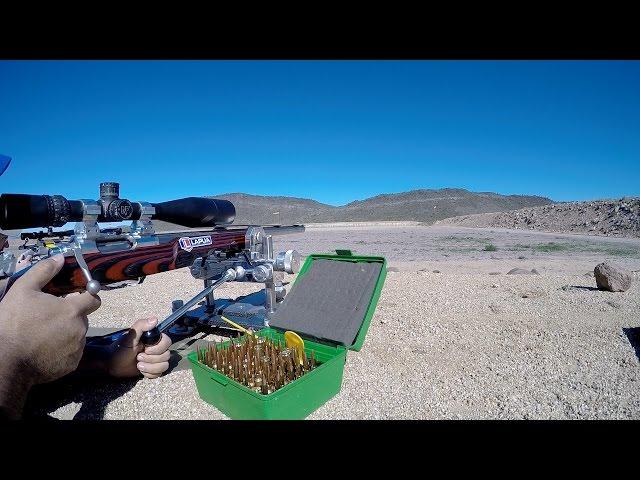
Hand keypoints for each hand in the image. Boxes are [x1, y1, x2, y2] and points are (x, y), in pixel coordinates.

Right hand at [0, 255, 100, 417]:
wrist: (6, 360)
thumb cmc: (13, 323)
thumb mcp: (23, 290)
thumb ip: (44, 271)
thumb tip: (59, 258)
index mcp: (73, 310)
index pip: (94, 298)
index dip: (87, 296)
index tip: (76, 296)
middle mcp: (80, 330)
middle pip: (82, 318)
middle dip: (70, 315)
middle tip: (48, 317)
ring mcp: (77, 349)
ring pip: (77, 336)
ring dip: (66, 333)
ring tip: (43, 334)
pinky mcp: (71, 365)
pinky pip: (71, 353)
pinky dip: (62, 350)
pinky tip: (44, 349)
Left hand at [103, 317, 171, 378]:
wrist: (112, 364)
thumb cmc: (120, 348)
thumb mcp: (130, 337)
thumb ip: (141, 326)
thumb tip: (155, 319)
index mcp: (153, 339)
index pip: (167, 342)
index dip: (158, 348)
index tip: (146, 349)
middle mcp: (157, 349)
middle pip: (166, 355)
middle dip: (151, 359)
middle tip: (138, 357)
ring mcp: (155, 360)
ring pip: (164, 366)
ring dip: (150, 367)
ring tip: (138, 365)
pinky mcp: (152, 369)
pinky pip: (159, 374)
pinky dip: (149, 373)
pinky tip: (141, 370)